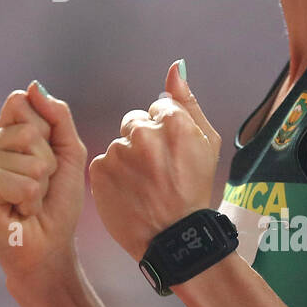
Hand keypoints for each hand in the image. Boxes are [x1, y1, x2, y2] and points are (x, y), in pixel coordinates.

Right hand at [0, 81, 87, 284]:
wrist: (48, 245)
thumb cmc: (58, 201)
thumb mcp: (69, 152)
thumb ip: (57, 116)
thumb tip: (32, 86)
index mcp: (7, 128)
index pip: (21, 101)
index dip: (46, 130)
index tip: (48, 157)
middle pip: (29, 129)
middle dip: (47, 161)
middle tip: (40, 184)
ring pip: (27, 156)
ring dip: (40, 184)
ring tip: (29, 199)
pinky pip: (18, 180)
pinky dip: (29, 198)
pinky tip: (19, 209)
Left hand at [88, 61, 221, 261]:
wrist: (176, 239)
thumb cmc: (196, 191)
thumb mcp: (207, 143)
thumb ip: (188, 102)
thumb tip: (177, 67)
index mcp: (173, 123)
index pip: (159, 109)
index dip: (166, 133)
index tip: (172, 156)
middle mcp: (143, 133)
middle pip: (135, 123)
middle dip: (143, 142)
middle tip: (156, 172)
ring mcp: (119, 152)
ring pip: (119, 144)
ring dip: (127, 160)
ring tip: (143, 186)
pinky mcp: (99, 171)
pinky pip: (103, 162)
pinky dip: (113, 176)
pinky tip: (128, 193)